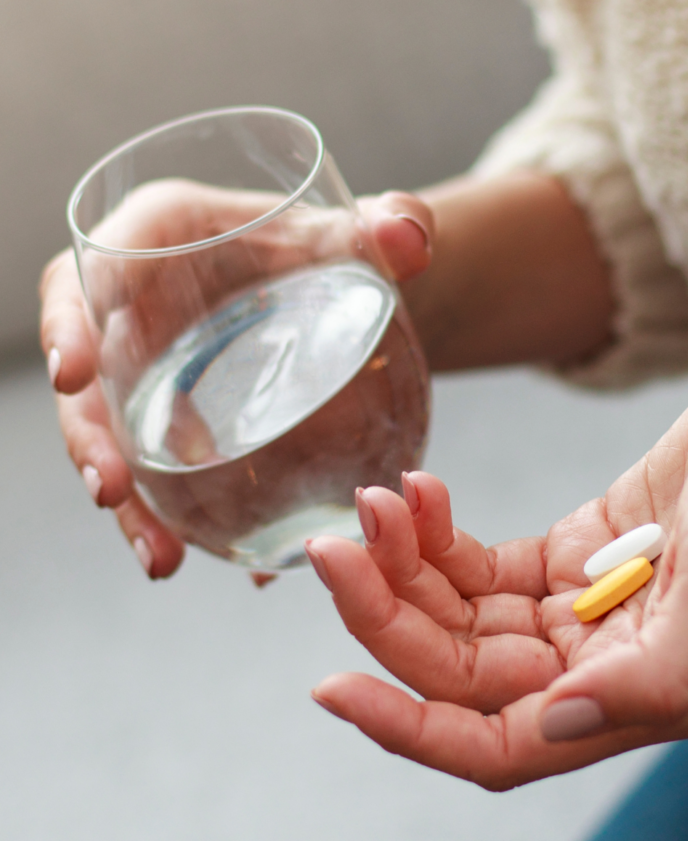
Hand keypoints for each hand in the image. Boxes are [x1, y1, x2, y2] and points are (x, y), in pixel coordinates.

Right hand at [40, 181, 434, 577]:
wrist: (347, 294)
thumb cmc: (338, 247)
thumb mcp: (369, 234)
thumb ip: (396, 226)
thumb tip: (408, 241)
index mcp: (167, 238)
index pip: (98, 267)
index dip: (71, 319)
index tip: (74, 373)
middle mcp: (142, 307)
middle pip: (90, 371)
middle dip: (88, 433)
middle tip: (110, 489)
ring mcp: (156, 369)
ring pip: (118, 437)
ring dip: (132, 502)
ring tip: (160, 558)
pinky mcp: (180, 418)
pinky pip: (165, 471)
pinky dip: (183, 520)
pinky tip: (216, 562)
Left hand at [308, 345, 687, 788]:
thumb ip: (654, 673)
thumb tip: (551, 724)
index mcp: (639, 693)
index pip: (494, 743)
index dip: (408, 728)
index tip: (332, 685)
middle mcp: (601, 664)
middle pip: (458, 669)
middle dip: (387, 611)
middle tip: (337, 541)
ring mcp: (582, 609)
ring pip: (458, 615)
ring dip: (405, 564)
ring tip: (378, 498)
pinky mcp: (574, 553)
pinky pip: (482, 564)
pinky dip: (440, 535)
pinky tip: (420, 492)